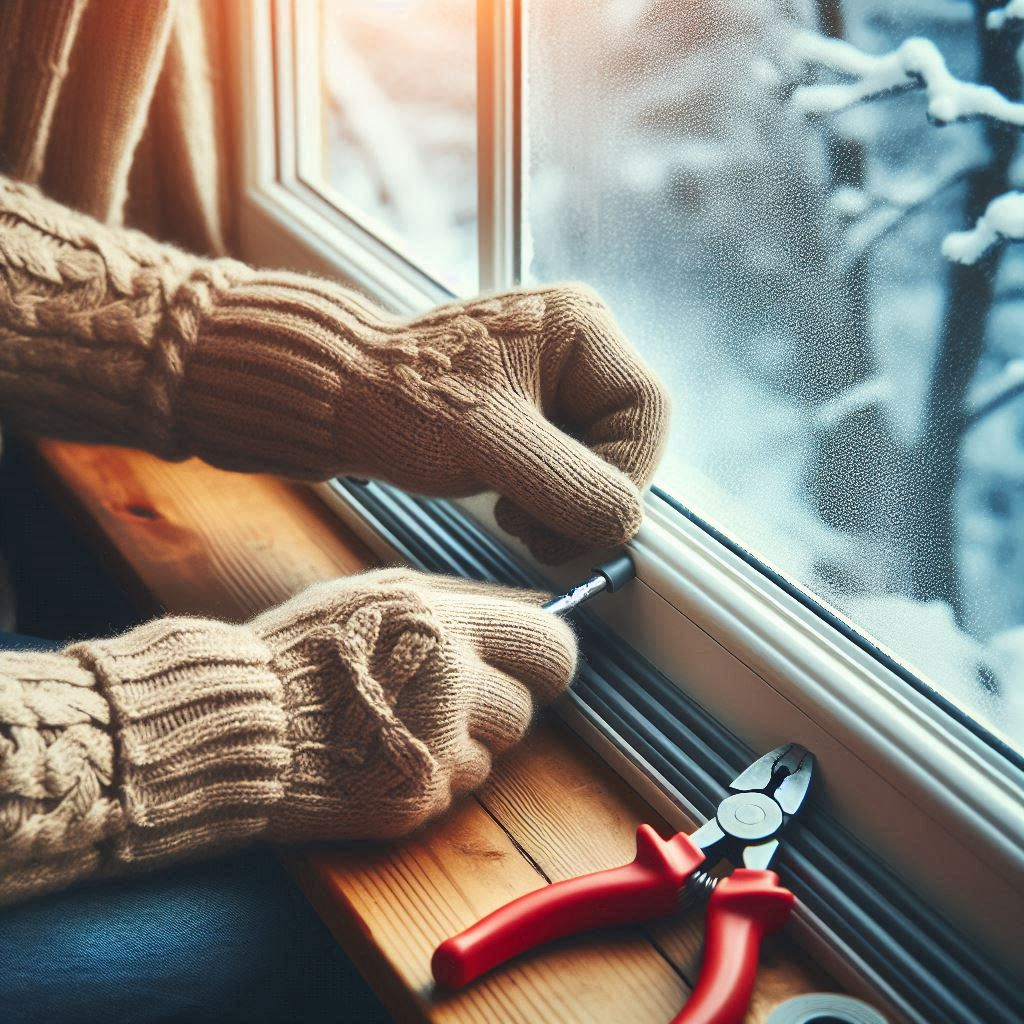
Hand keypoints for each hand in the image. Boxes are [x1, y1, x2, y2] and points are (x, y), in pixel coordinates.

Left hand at [185, 278, 669, 562]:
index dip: (628, 474)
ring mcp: (554, 382)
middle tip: (533, 528)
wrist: (334, 401)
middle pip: (627, 441)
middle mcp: (575, 348)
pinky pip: (567, 468)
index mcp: (579, 327)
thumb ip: (567, 484)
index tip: (580, 519)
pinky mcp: (531, 414)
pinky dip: (545, 500)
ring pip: (598, 462)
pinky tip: (505, 502)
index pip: (647, 411)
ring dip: (563, 504)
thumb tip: (626, 523)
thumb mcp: (488, 444)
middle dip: (587, 496)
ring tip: (508, 513)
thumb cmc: (398, 404)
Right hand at [251, 569, 576, 840]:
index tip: (534, 669)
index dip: (548, 661)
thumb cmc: (305, 648)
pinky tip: (378, 758)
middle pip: (524, 710)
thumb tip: (532, 610)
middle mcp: (450, 684)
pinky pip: (449, 793)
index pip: (552, 646)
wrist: (238, 722)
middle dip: (498, 709)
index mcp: (444, 624)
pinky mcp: (414, 798)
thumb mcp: (376, 596)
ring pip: (488, 758)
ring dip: (456, 747)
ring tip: (396, 728)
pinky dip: (423, 779)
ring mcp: (434, 748)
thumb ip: (456, 603)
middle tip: (456, 701)